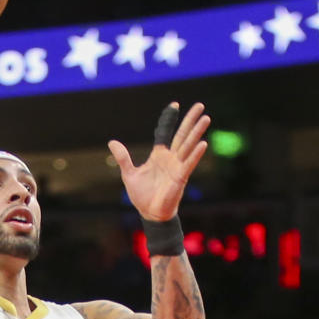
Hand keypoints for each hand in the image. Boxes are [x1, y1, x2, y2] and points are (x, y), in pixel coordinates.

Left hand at [108, 103, 209, 220]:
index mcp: (159, 155)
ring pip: (188, 146)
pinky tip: (203, 143)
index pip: (165, 132)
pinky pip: (189, 163)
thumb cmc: (142, 196)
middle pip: (182, 135)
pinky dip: (195, 154)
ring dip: (197, 132)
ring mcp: (177, 167)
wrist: (149, 214)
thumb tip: (112, 142)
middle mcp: (171, 158)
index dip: (169, 119)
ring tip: (206, 118)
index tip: (175, 104)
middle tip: (200, 105)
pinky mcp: (181, 178)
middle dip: (190, 120)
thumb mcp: (129, 174)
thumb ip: (123, 158)